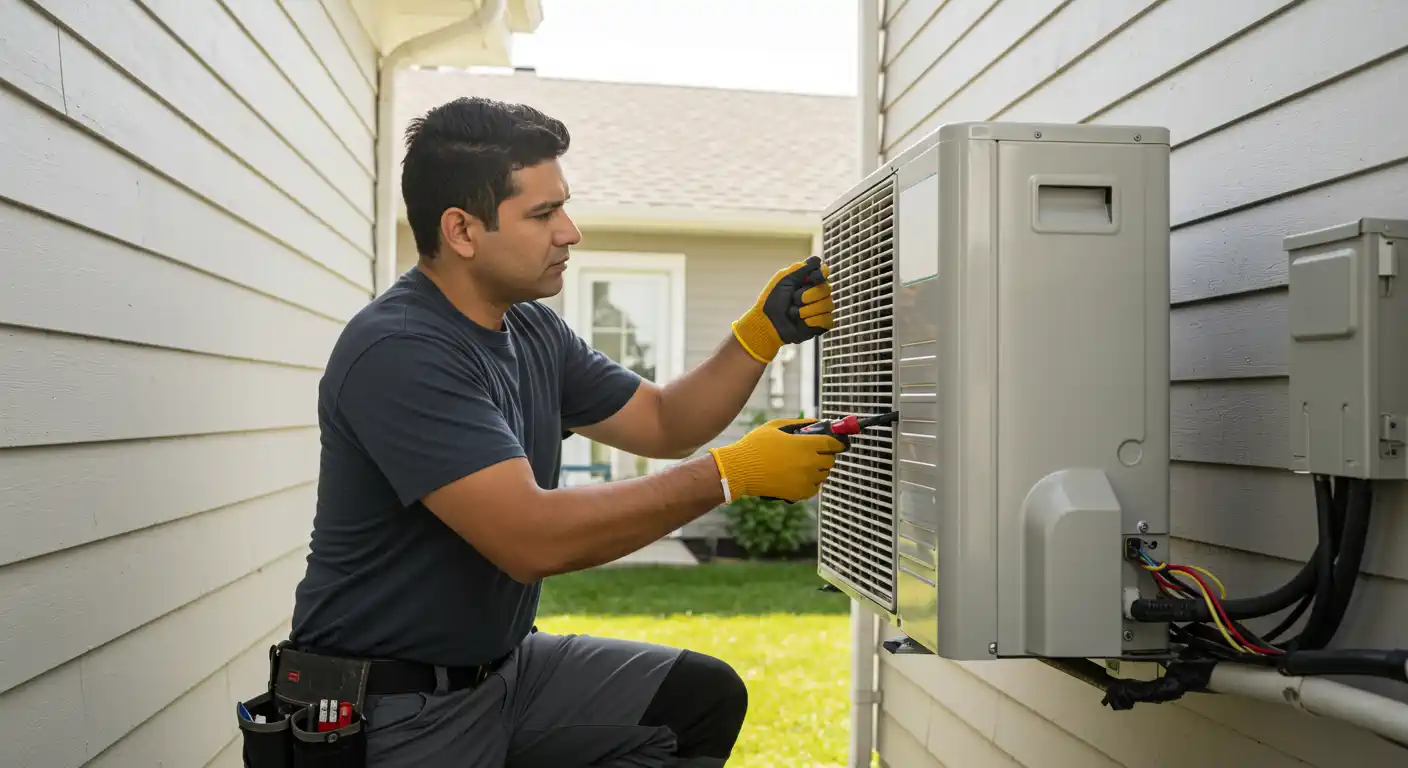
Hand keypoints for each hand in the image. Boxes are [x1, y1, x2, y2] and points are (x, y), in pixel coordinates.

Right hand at [708, 418, 845, 502]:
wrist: (740, 469)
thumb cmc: (755, 446)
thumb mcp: (775, 426)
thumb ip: (798, 423)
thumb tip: (815, 422)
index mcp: (805, 445)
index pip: (832, 444)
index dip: (837, 442)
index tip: (837, 442)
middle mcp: (809, 463)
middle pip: (830, 460)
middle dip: (826, 455)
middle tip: (817, 453)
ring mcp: (804, 480)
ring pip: (823, 475)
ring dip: (818, 469)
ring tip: (804, 465)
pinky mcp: (798, 493)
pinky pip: (814, 489)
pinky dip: (811, 483)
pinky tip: (800, 477)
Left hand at [731, 256, 832, 363]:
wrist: (767, 324)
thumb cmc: (772, 301)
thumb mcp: (784, 279)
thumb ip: (801, 268)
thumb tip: (818, 260)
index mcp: (807, 282)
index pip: (823, 273)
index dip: (820, 275)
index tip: (811, 278)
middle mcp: (816, 294)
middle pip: (827, 289)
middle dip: (808, 295)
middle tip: (793, 299)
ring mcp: (819, 310)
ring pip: (828, 304)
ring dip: (807, 309)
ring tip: (793, 313)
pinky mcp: (821, 325)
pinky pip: (828, 320)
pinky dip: (813, 321)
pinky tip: (802, 322)